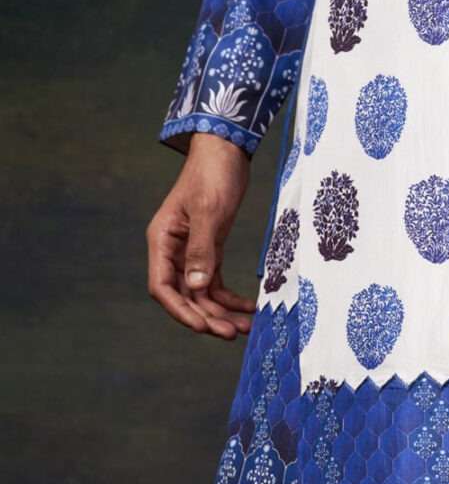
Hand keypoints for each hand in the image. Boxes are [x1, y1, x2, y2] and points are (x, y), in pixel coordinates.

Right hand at [147, 135, 254, 339]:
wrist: (227, 150)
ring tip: (247, 328)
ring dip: (223, 313)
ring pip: (203, 295)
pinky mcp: (210, 251)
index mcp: (163, 241)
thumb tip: (196, 288)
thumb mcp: (209, 212)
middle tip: (232, 334)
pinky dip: (232, 299)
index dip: (181, 311)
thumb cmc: (213, 174)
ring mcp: (191, 253)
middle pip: (185, 297)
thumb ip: (202, 250)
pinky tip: (250, 308)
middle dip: (207, 318)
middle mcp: (173, 251)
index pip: (163, 287)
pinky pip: (217, 284)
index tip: (203, 327)